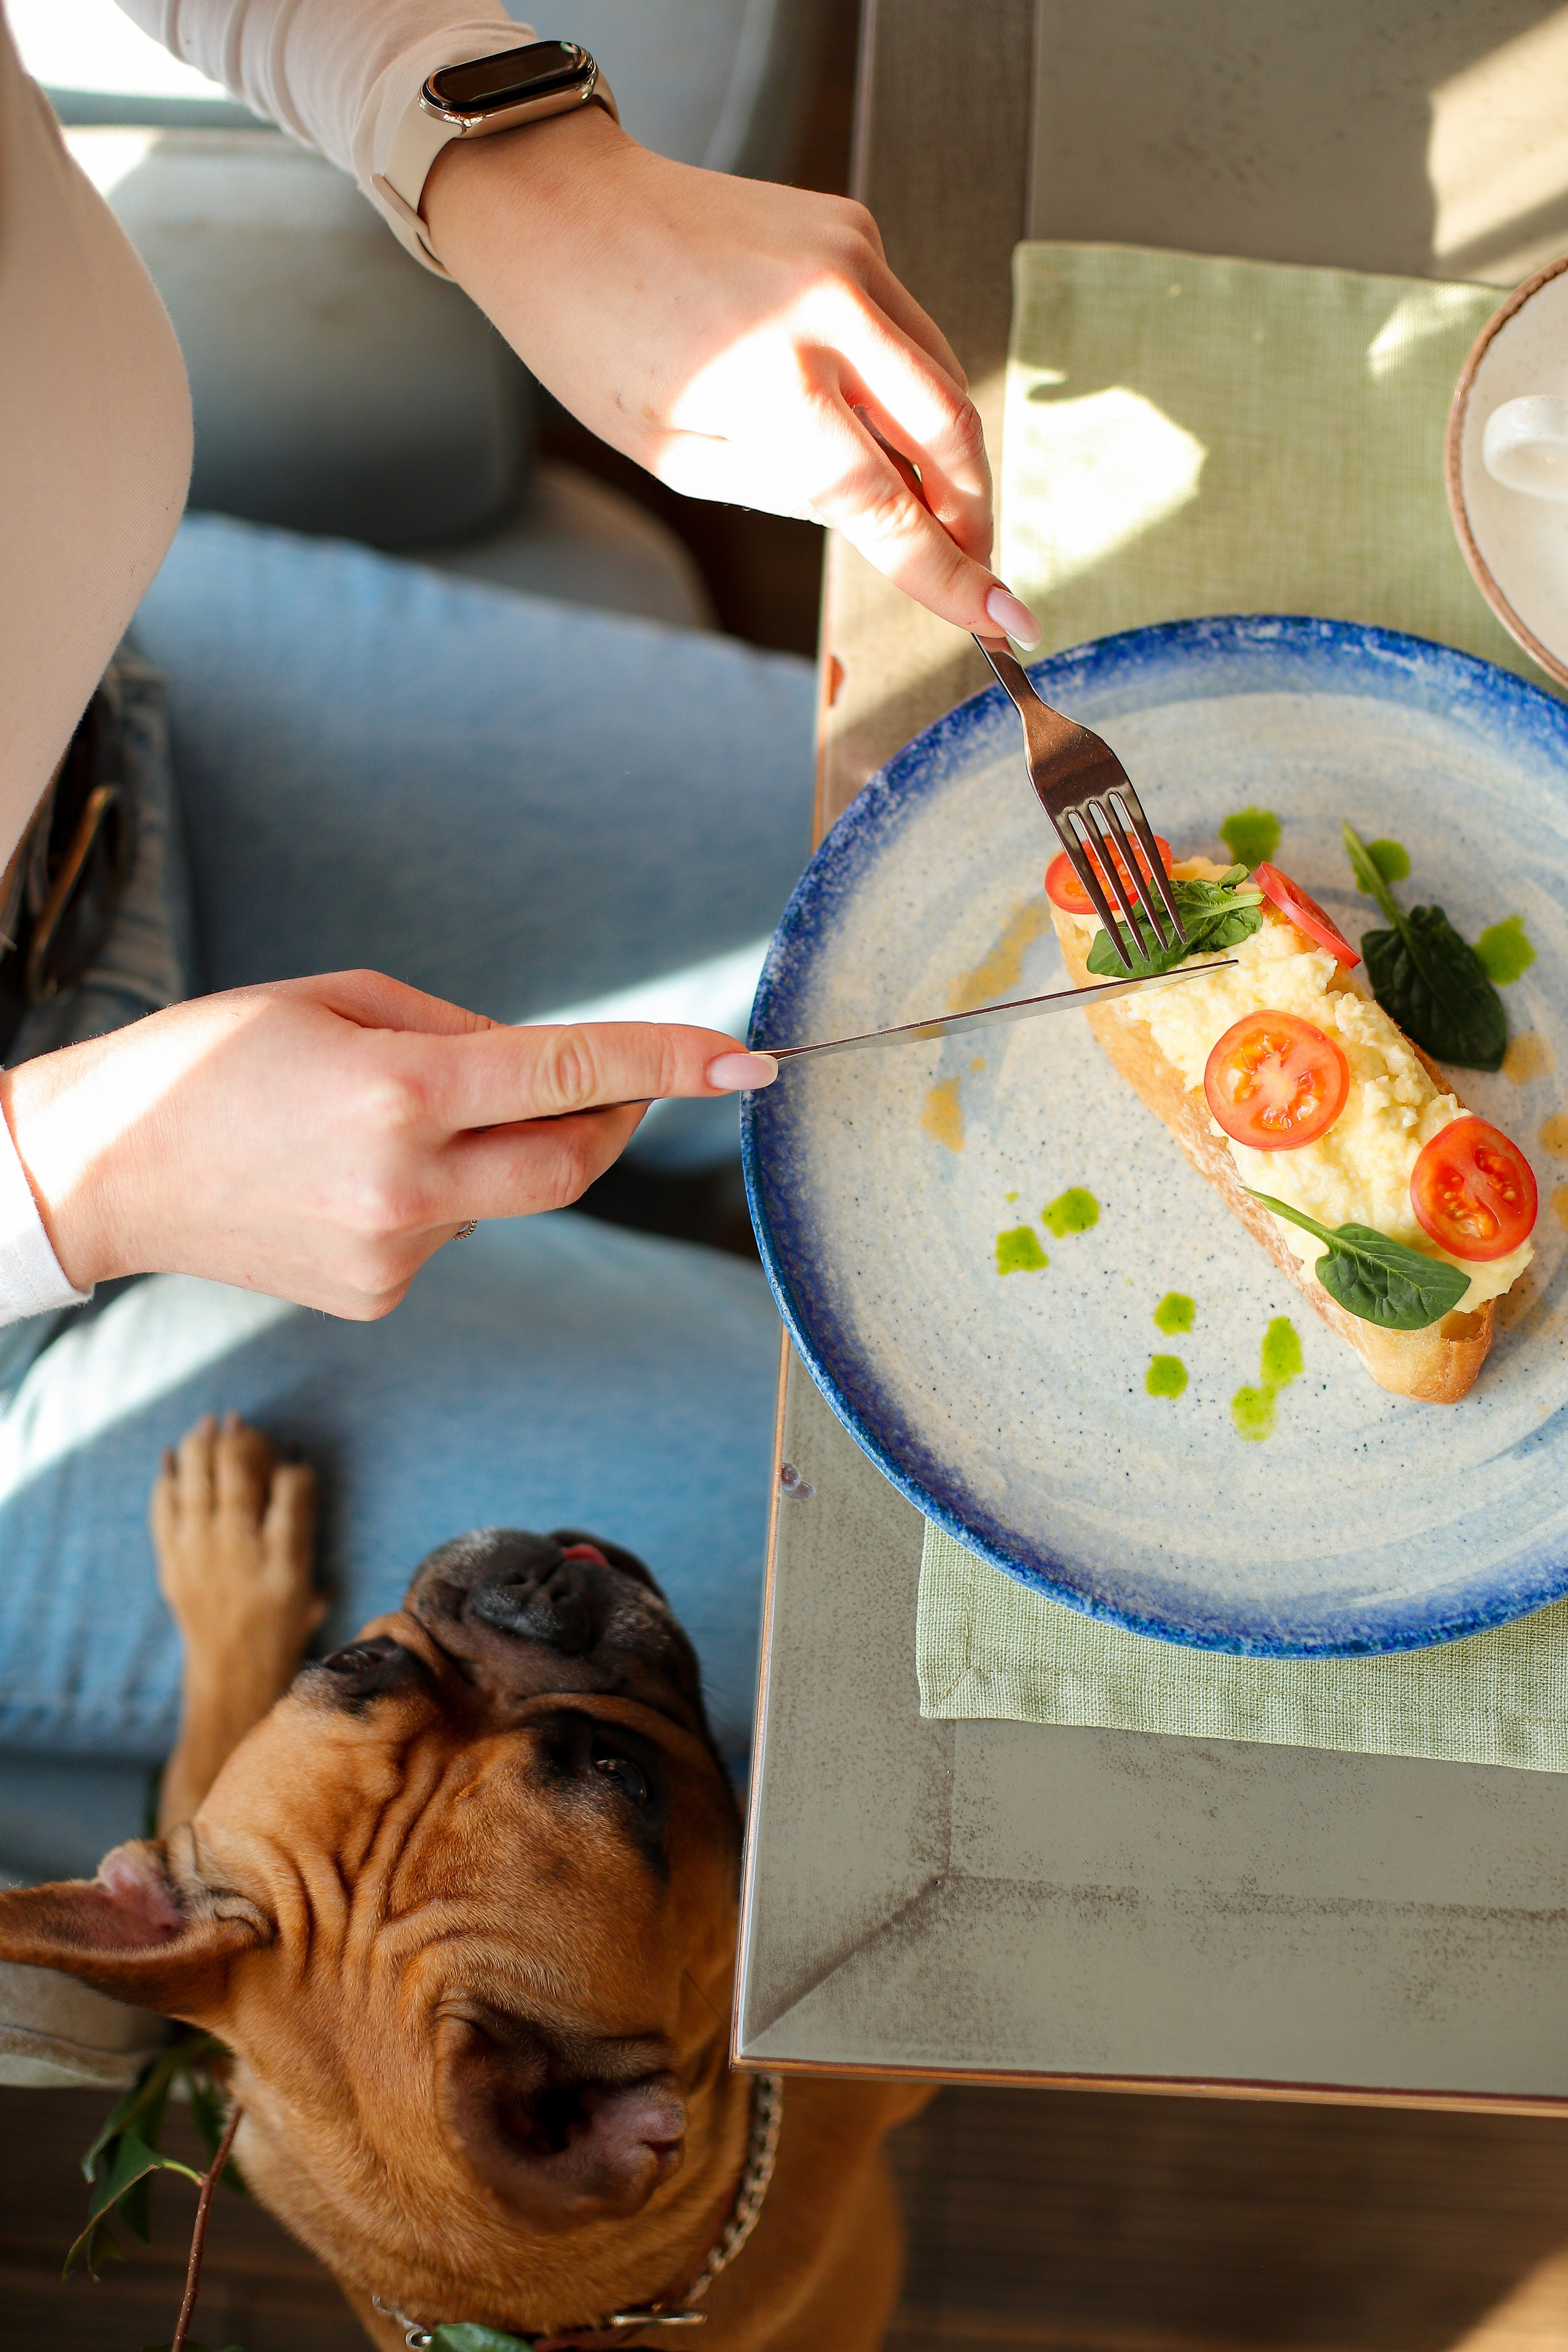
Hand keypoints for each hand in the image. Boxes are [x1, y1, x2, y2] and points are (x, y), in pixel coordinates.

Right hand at [0, 970, 775, 1318]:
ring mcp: (395, 1254)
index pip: (573, 1074)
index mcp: (402, 1091)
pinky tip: (360, 1175)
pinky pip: (453, 1233)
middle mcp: (407, 1184)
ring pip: (508, 1198)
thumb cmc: (217, 1059)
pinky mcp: (378, 1295)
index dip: (671, 1064)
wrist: (108, 1170)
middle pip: (574, 1163)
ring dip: (497, 1151)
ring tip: (397, 1119)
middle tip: (615, 1086)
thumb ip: (460, 1033)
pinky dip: (440, 1194)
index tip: (748, 1062)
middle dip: (613, 1121)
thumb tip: (542, 1069)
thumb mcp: (340, 999)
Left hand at [422, 110, 1039, 644]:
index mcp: (769, 383)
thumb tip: (889, 514)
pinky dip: (902, 380)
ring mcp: (848, 255)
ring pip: (942, 375)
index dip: (950, 574)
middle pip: (949, 432)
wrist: (564, 207)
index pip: (886, 503)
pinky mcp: (853, 227)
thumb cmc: (596, 342)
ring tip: (923, 500)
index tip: (1006, 621)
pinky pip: (906, 325)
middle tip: (973, 562)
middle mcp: (826, 308)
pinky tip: (860, 403)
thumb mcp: (680, 455)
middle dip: (972, 510)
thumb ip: (792, 489)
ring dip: (946, 450)